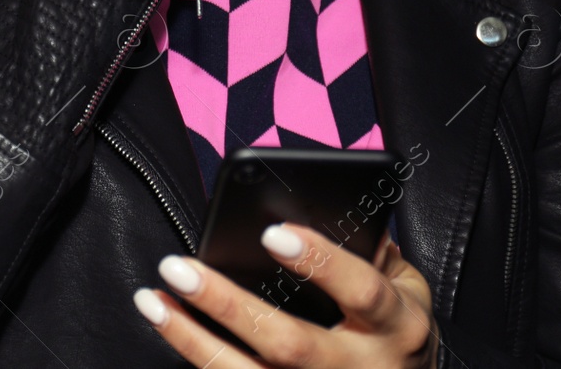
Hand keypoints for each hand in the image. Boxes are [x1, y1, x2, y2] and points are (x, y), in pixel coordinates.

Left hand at [133, 225, 439, 367]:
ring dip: (194, 340)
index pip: (361, 292)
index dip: (320, 262)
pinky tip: (170, 330)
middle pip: (289, 344)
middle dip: (228, 305)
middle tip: (179, 267)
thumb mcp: (406, 290)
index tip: (271, 233)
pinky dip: (200, 360)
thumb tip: (331, 207)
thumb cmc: (397, 332)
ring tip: (153, 301)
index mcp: (397, 325)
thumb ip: (375, 253)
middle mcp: (360, 368)